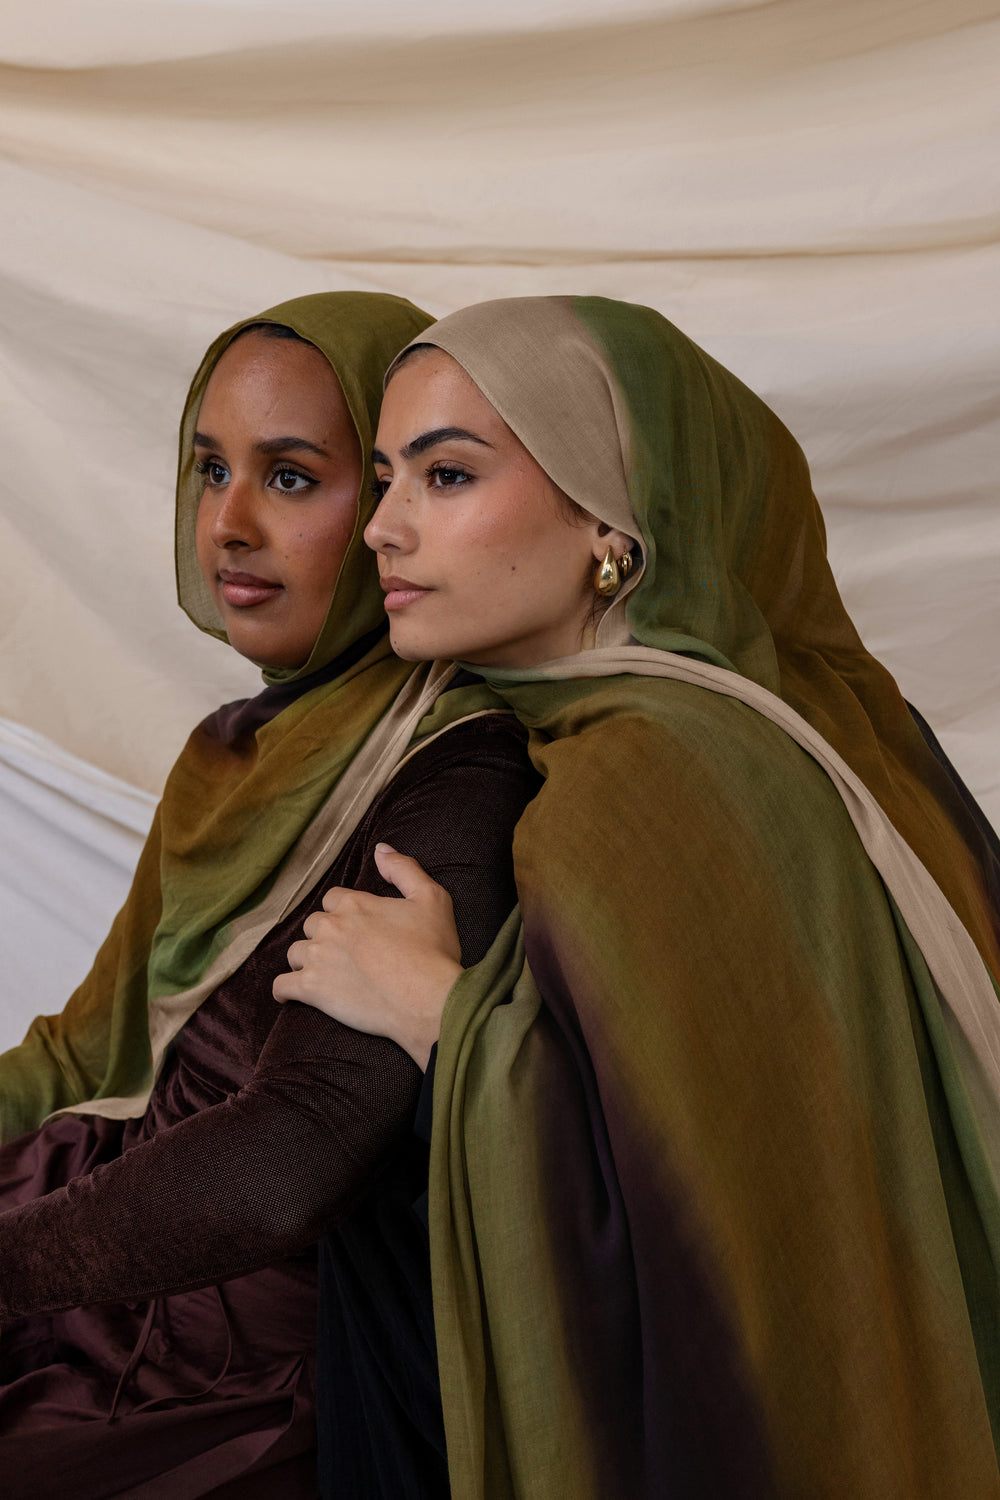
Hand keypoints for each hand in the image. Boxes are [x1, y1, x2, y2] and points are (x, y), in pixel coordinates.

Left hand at [273, 844, 463, 1068]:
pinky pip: (282, 986)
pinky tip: (290, 994)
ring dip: (306, 961)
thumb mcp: (432, 898)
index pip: (333, 899)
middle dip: (324, 936)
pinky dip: (284, 990)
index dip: (343, 913)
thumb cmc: (433, 951)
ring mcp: (318, 957)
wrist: (429, 999)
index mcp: (355, 904)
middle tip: (344, 953)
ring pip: (295, 953)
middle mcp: (331, 926)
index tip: (356, 929)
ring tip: (322, 973)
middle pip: (313, 925)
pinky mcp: (312, 989)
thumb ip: (404, 868)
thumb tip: (381, 849)